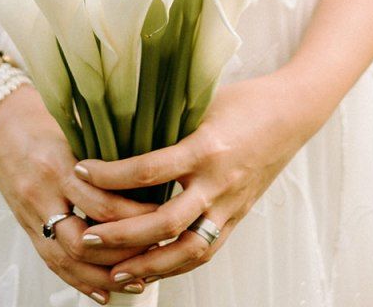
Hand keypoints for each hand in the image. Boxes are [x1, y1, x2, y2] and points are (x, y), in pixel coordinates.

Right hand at [0, 84, 156, 302]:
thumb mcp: (74, 130)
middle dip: (120, 252)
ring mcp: (30, 216)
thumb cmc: (42, 125)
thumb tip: (150, 170)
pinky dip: (80, 282)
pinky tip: (105, 293)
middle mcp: (41, 195)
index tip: (162, 214)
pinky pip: (53, 263)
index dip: (133, 215)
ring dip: (104, 275)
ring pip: (67, 260)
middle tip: (155, 252)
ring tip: (138, 281)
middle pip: (81, 240)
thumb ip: (104, 153)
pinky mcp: (26, 229)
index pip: (99, 201)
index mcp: (57, 165)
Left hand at [72, 66, 325, 286]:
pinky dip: (176, 265)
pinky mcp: (238, 216)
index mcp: (205, 147)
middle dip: (122, 235)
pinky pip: (206, 250)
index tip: (80, 170)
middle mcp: (218, 182)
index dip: (110, 175)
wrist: (292, 112)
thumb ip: (168, 122)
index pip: (149, 169)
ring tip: (115, 272)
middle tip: (86, 236)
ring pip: (189, 250)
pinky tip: (151, 269)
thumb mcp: (200, 103)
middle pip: (165, 222)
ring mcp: (231, 204)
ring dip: (149, 265)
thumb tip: (121, 126)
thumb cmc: (245, 100)